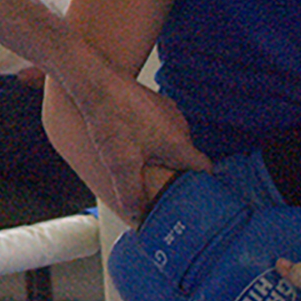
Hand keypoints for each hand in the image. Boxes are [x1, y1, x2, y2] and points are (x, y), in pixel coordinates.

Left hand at [59, 56, 208, 217]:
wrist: (95, 81)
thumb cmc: (111, 118)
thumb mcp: (120, 164)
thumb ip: (131, 194)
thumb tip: (138, 219)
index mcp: (179, 143)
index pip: (205, 169)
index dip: (203, 186)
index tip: (196, 199)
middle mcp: (179, 126)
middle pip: (187, 158)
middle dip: (176, 175)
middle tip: (163, 190)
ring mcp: (168, 112)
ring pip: (173, 142)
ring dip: (162, 156)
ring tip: (143, 168)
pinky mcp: (154, 104)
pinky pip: (160, 128)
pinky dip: (152, 139)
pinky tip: (132, 144)